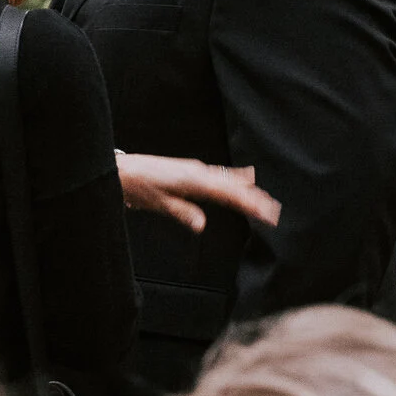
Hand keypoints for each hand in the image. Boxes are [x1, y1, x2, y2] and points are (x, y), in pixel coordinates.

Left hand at [116, 154, 281, 233]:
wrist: (121, 170)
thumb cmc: (137, 186)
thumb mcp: (157, 202)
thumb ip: (181, 212)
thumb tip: (201, 225)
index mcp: (192, 180)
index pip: (228, 193)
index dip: (249, 204)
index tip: (266, 214)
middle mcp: (197, 172)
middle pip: (233, 186)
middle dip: (254, 199)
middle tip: (274, 213)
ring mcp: (194, 170)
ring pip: (228, 179)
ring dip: (247, 190)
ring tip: (265, 200)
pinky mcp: (190, 172)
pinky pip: (219, 176)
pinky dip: (235, 180)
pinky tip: (245, 179)